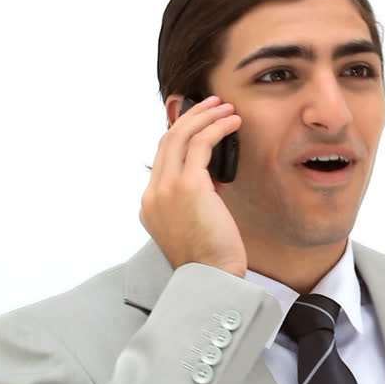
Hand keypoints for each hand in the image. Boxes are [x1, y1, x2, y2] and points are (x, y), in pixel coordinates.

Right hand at [140, 95, 246, 277]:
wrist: (212, 279)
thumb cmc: (211, 260)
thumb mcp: (195, 225)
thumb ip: (196, 199)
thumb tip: (213, 176)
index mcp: (150, 206)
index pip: (161, 158)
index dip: (181, 135)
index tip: (200, 123)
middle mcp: (152, 194)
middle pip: (167, 140)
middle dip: (191, 117)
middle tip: (212, 104)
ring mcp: (167, 189)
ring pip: (181, 135)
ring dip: (205, 116)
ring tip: (225, 107)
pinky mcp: (188, 186)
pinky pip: (201, 144)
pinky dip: (217, 128)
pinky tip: (233, 122)